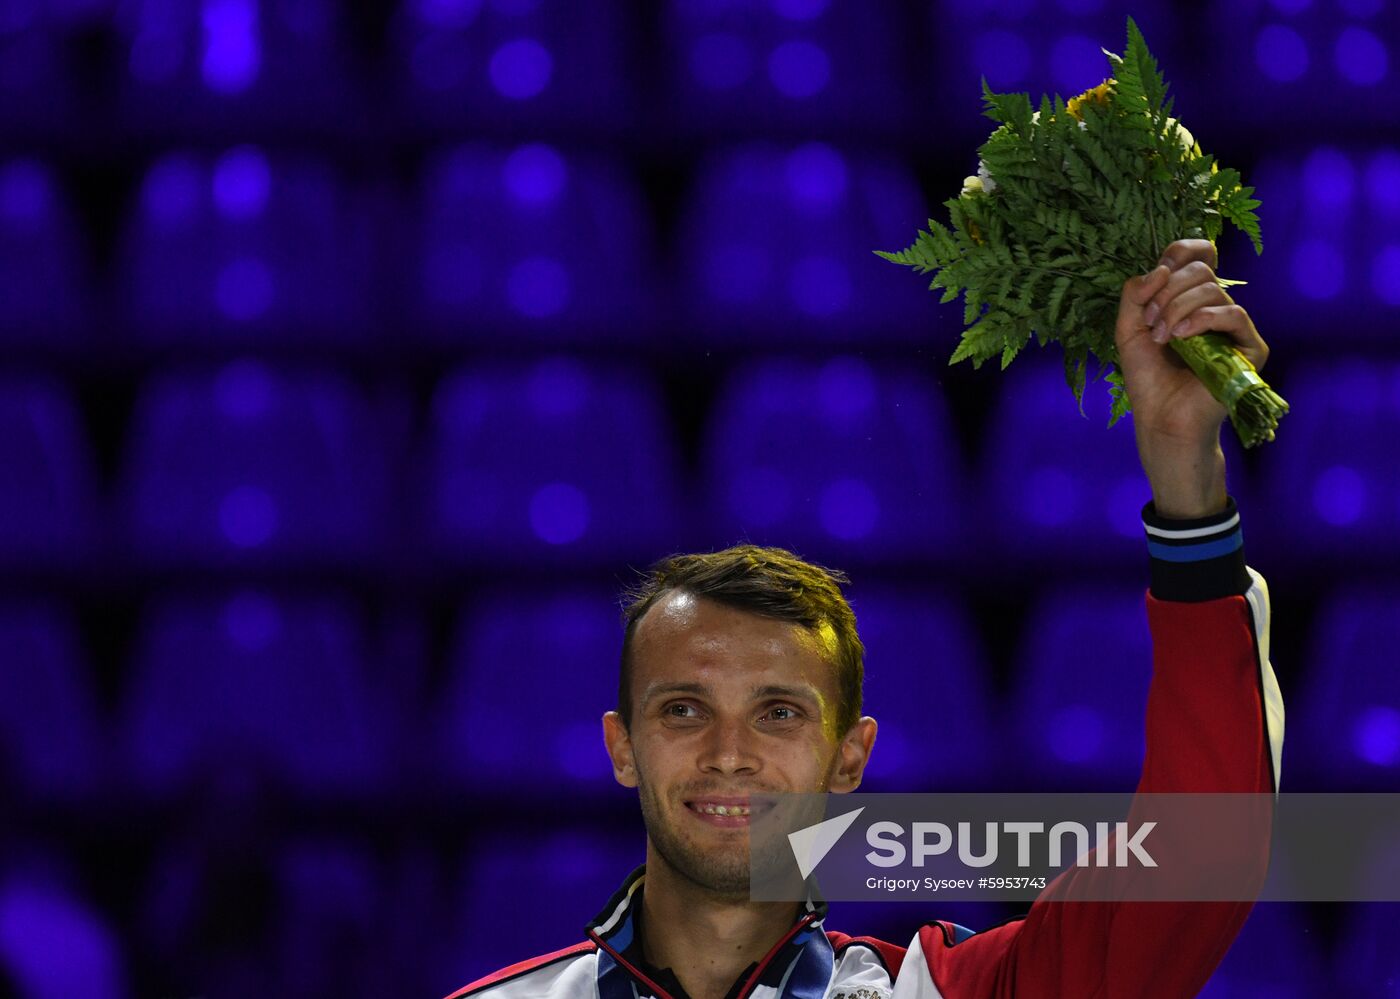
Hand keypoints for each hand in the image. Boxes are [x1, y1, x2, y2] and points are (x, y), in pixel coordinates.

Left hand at [1115, 239, 1270, 517]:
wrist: (1161, 418)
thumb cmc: (1148, 378)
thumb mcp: (1129, 329)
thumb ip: (1135, 293)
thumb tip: (1160, 269)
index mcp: (1189, 299)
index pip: (1198, 254)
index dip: (1180, 252)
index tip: (1159, 272)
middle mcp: (1215, 307)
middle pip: (1200, 270)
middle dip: (1167, 293)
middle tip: (1150, 323)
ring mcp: (1234, 327)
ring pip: (1213, 290)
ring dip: (1178, 309)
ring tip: (1162, 337)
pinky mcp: (1250, 348)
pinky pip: (1234, 314)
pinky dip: (1202, 318)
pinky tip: (1182, 337)